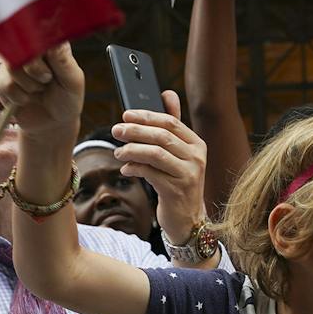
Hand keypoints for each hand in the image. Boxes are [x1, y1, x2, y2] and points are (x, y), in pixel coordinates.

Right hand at [0, 43, 84, 140]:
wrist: (53, 123)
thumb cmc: (66, 99)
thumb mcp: (72, 82)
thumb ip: (63, 61)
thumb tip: (53, 41)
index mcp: (47, 43)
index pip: (36, 31)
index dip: (38, 46)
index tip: (48, 64)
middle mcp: (28, 49)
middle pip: (20, 48)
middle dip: (35, 70)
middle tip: (47, 80)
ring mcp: (13, 63)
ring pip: (11, 67)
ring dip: (28, 86)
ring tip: (39, 91)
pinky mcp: (2, 79)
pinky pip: (4, 84)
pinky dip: (18, 97)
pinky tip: (27, 99)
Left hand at [113, 91, 208, 242]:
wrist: (187, 219)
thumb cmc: (178, 183)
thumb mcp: (178, 154)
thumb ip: (173, 126)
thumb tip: (167, 93)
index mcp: (197, 144)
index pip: (170, 122)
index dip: (146, 116)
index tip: (126, 115)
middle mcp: (197, 158)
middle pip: (162, 136)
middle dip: (135, 131)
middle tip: (116, 130)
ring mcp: (188, 175)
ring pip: (155, 154)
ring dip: (132, 150)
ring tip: (118, 152)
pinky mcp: (176, 191)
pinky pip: (150, 173)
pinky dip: (135, 168)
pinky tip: (126, 169)